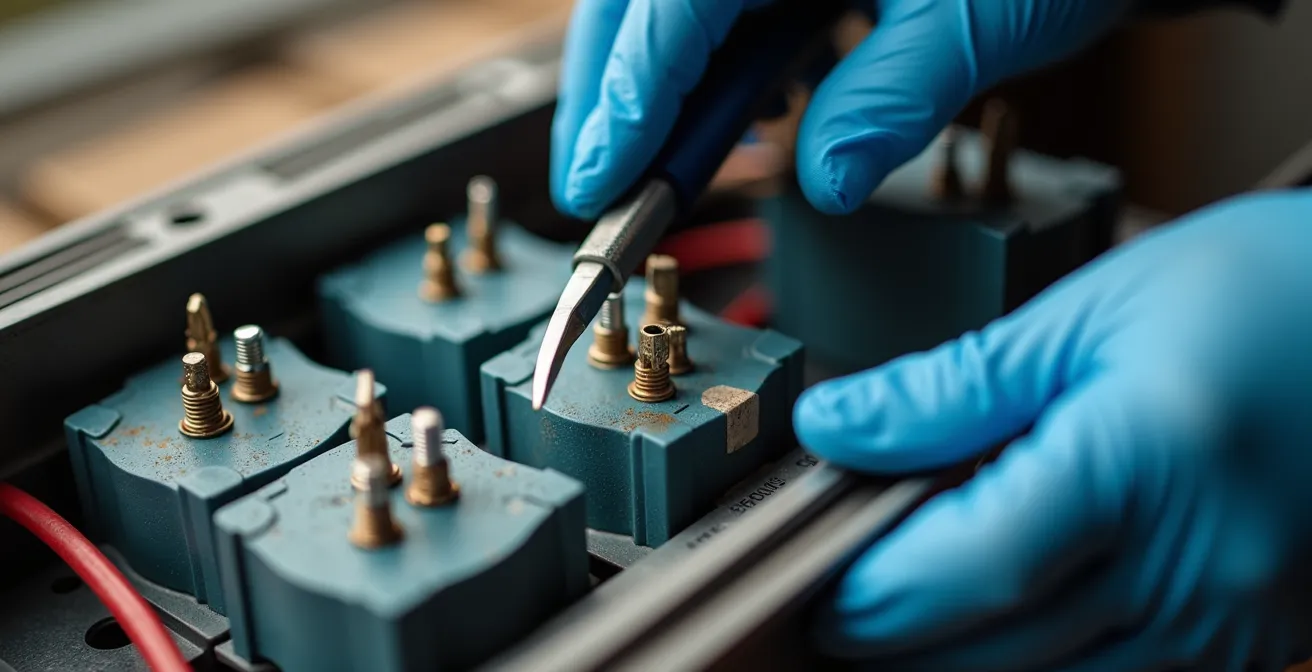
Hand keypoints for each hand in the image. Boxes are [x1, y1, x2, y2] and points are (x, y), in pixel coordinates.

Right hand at [551, 0, 1130, 219]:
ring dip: (655, 79)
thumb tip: (822, 182)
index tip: (599, 176)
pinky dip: (711, 59)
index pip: (675, 2)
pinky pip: (722, 5)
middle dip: (615, 88)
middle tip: (599, 181)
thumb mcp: (984, 17)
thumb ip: (894, 98)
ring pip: (672, 3)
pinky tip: (737, 109)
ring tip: (655, 159)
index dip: (630, 95)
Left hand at [795, 190, 1311, 670]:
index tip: (821, 594)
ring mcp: (1238, 620)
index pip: (974, 569)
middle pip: (1002, 650)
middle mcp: (1199, 565)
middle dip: (902, 644)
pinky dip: (1044, 667)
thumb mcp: (1089, 314)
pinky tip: (1004, 625)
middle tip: (841, 612)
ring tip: (911, 616)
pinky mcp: (1258, 642)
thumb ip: (951, 388)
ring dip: (964, 664)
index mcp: (1146, 461)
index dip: (880, 597)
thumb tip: (834, 428)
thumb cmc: (1257, 291)